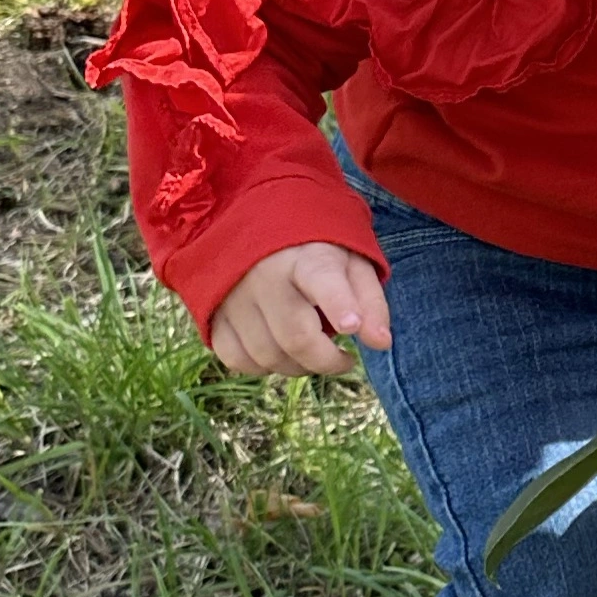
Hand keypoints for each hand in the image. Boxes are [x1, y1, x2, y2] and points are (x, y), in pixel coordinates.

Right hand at [211, 243, 391, 377]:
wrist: (257, 229)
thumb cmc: (316, 255)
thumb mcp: (352, 264)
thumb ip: (370, 302)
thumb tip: (381, 344)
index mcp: (307, 258)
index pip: (323, 281)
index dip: (339, 306)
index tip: (351, 327)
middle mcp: (266, 276)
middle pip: (295, 336)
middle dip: (326, 360)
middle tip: (343, 359)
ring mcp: (235, 297)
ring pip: (267, 354)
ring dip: (297, 367)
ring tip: (313, 353)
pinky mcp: (214, 314)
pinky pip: (235, 359)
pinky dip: (261, 367)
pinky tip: (279, 353)